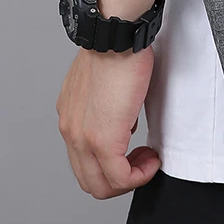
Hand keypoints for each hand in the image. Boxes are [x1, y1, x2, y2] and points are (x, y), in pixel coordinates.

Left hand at [56, 45, 160, 198]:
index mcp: (71, 116)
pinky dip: (139, 175)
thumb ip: (109, 105)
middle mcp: (71, 131)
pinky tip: (152, 159)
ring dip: (130, 179)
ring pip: (100, 185)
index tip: (134, 148)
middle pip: (89, 179)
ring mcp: (83, 139)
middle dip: (120, 178)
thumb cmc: (116, 48)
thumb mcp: (106, 83)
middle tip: (142, 160)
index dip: (111, 161)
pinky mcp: (103, 141)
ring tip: (148, 160)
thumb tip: (125, 119)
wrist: (115, 38)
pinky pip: (119, 178)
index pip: (83, 158)